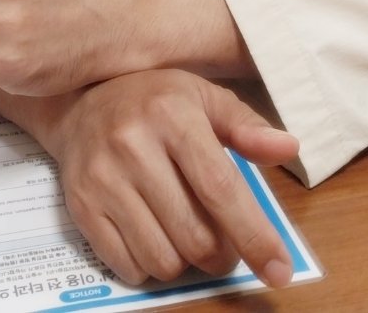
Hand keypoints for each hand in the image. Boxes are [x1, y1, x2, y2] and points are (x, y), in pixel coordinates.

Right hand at [0, 71, 298, 288]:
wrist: (78, 102)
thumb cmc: (153, 100)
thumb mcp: (203, 97)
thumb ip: (246, 126)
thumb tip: (289, 147)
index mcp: (171, 114)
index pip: (220, 188)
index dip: (254, 235)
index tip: (279, 270)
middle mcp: (133, 145)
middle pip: (195, 236)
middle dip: (221, 254)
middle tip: (223, 243)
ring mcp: (102, 179)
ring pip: (163, 259)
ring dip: (185, 262)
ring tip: (184, 234)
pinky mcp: (80, 207)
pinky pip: (129, 268)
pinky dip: (150, 266)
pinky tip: (152, 234)